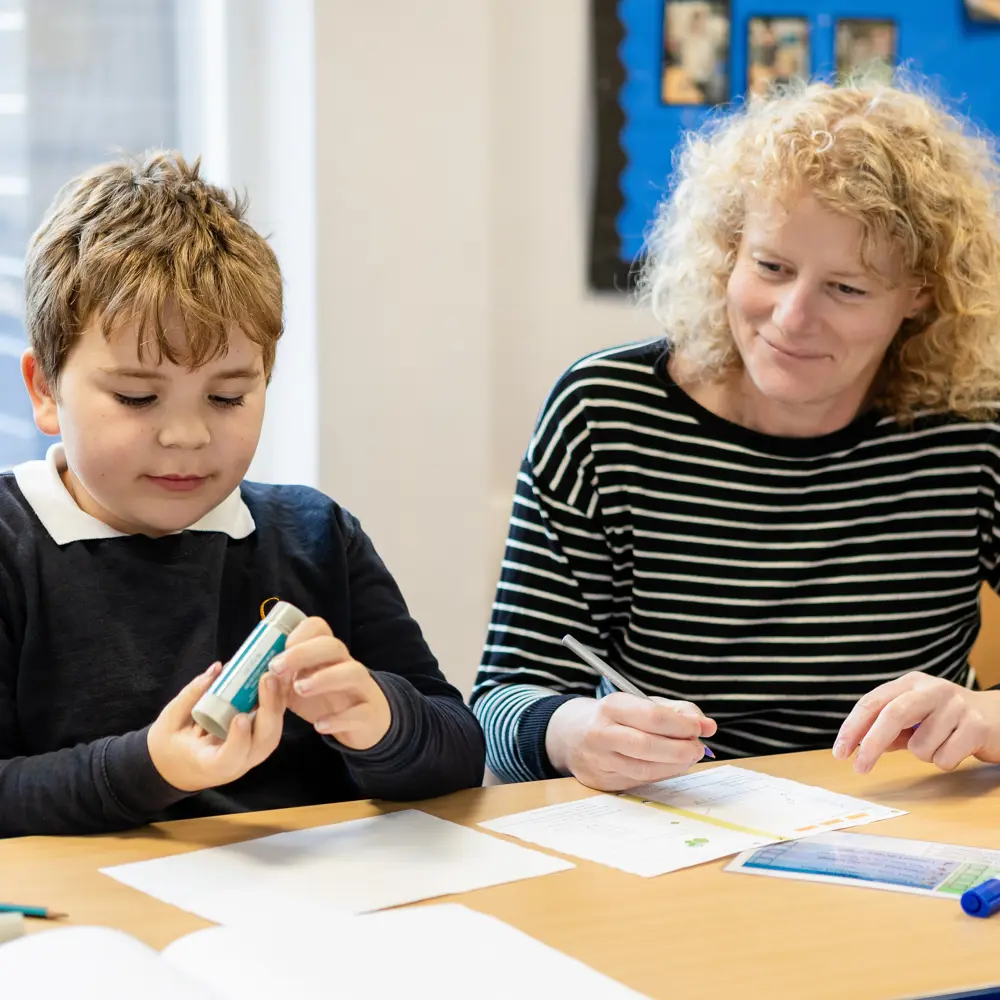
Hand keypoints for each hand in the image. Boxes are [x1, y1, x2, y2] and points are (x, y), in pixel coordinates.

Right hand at [147, 662, 286, 791]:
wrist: (176, 767)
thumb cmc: (169, 746)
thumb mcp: (169, 721)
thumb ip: (191, 696)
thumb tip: (217, 669)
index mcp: (209, 764)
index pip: (229, 758)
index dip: (238, 740)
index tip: (239, 717)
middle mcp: (236, 765)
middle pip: (263, 744)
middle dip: (269, 710)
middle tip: (267, 678)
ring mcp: (250, 755)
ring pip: (273, 734)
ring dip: (278, 703)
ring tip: (278, 673)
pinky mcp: (257, 744)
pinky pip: (272, 725)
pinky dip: (278, 703)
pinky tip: (280, 679)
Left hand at [269, 617, 391, 750]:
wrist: (364, 723)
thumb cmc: (325, 699)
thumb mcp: (300, 684)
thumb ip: (279, 678)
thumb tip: (241, 671)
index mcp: (327, 654)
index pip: (319, 629)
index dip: (299, 634)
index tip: (277, 650)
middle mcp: (346, 664)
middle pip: (333, 646)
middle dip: (303, 653)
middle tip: (276, 668)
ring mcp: (361, 688)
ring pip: (353, 672)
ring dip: (325, 677)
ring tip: (299, 689)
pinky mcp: (369, 714)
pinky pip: (360, 712)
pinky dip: (340, 718)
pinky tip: (319, 725)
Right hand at [544, 694, 716, 791]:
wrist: (573, 735)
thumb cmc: (617, 716)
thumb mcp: (642, 703)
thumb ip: (678, 711)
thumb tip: (707, 726)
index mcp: (611, 706)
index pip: (652, 717)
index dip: (682, 725)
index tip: (702, 728)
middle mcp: (601, 733)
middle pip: (646, 746)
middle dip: (680, 750)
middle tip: (699, 748)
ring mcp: (598, 761)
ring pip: (644, 770)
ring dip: (674, 766)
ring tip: (688, 757)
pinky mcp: (601, 782)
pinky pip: (639, 782)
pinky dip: (660, 775)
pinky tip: (670, 766)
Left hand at [833, 671, 999, 773]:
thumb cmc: (948, 719)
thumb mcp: (916, 717)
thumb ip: (889, 729)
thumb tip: (858, 747)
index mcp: (910, 683)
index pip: (872, 702)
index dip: (853, 727)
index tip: (840, 751)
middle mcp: (931, 688)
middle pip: (892, 715)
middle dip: (872, 744)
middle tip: (858, 768)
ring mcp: (956, 705)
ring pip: (920, 746)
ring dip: (923, 755)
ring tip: (941, 744)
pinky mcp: (977, 726)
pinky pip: (944, 758)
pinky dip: (944, 762)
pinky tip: (958, 748)